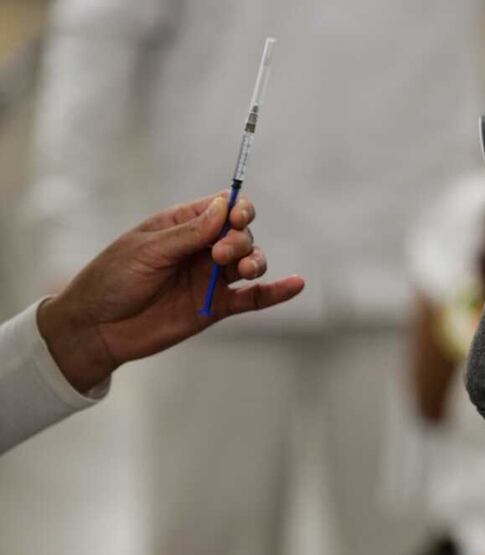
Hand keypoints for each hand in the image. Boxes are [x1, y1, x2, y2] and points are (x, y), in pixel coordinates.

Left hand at [37, 194, 304, 392]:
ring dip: (256, 261)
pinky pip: (254, 298)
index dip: (237, 209)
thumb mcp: (147, 250)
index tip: (237, 217)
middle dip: (240, 240)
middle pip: (241, 234)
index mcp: (182, 225)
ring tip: (243, 270)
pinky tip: (296, 284)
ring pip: (251, 263)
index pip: (222, 208)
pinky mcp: (217, 308)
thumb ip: (189, 233)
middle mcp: (202, 249)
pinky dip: (276, 292)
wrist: (98, 328)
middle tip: (221, 255)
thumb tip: (224, 206)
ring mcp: (211, 278)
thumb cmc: (113, 280)